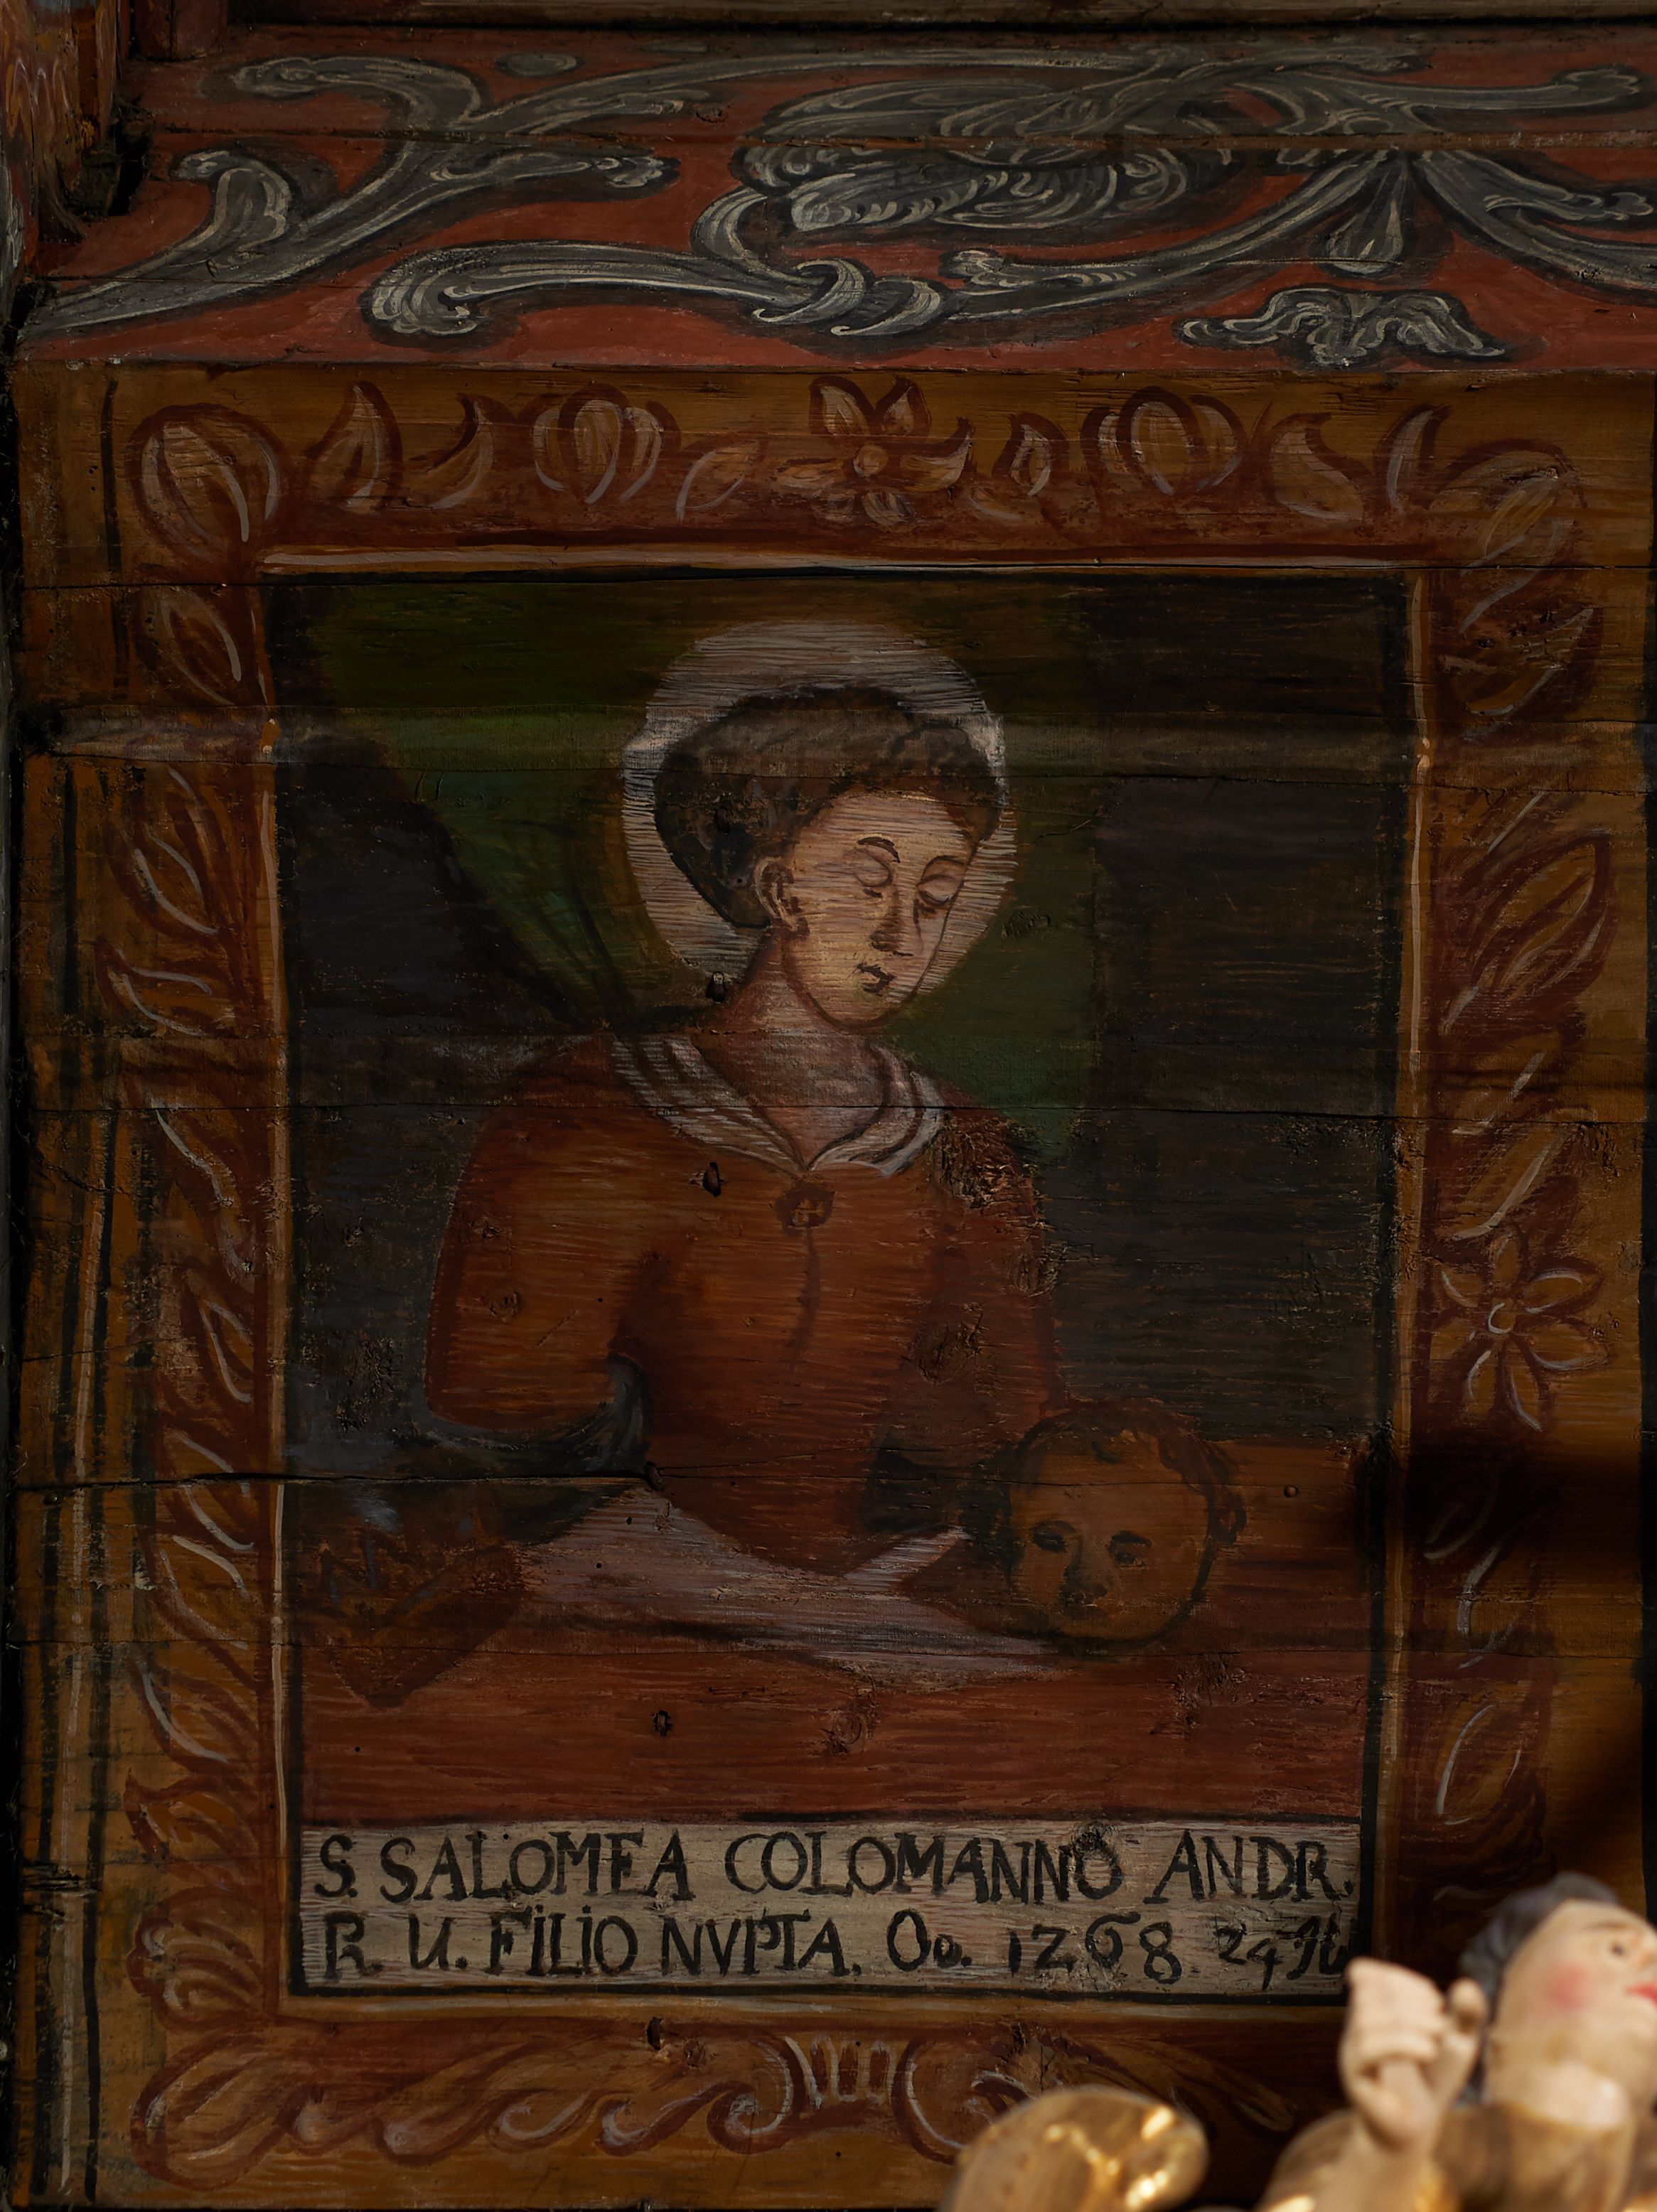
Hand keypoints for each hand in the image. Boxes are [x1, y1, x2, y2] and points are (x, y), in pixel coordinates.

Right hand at [1340, 1959, 1487, 2154]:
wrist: (1417, 2128)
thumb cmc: (1432, 2079)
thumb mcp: (1456, 2043)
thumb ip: (1465, 2014)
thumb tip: (1467, 1984)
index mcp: (1372, 2009)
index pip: (1367, 1973)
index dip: (1401, 1978)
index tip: (1434, 2002)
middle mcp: (1356, 2026)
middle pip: (1369, 1992)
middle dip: (1410, 2000)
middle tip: (1439, 2027)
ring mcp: (1352, 2052)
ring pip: (1367, 2019)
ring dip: (1409, 2023)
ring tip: (1435, 2045)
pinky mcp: (1356, 2079)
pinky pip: (1366, 2050)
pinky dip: (1400, 2043)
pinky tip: (1427, 2053)